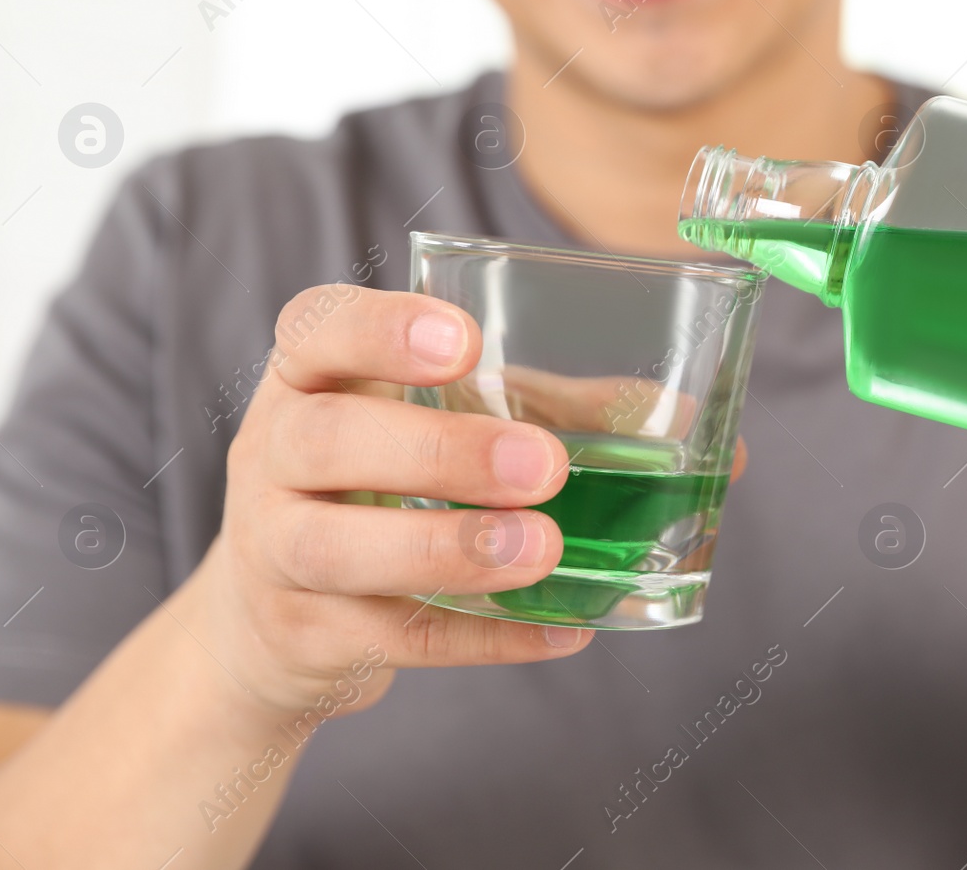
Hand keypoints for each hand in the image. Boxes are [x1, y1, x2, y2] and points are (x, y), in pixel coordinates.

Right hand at [180, 285, 592, 721]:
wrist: (272, 620)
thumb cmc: (383, 488)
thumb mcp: (443, 426)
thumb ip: (553, 412)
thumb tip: (695, 425)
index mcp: (310, 380)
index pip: (316, 329)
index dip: (379, 330)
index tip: (465, 339)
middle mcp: (273, 455)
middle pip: (324, 439)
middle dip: (437, 451)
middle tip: (544, 466)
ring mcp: (274, 550)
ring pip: (334, 547)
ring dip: (445, 548)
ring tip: (542, 548)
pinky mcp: (304, 635)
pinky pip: (390, 637)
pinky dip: (480, 637)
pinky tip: (559, 628)